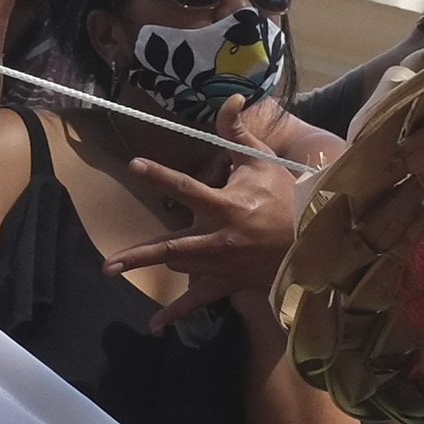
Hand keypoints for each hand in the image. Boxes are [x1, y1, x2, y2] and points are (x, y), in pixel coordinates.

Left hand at [105, 95, 320, 319]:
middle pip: (172, 247)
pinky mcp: (227, 282)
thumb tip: (231, 97)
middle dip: (140, 255)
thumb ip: (238, 132)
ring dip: (151, 267)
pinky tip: (155, 326)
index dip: (160, 176)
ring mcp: (221, 264)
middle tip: (110, 263)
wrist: (313, 240)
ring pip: (179, 268)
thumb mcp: (263, 161)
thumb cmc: (285, 197)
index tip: (135, 166)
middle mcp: (219, 238)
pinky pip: (199, 300)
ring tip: (114, 270)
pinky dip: (177, 313)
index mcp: (226, 205)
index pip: (186, 187)